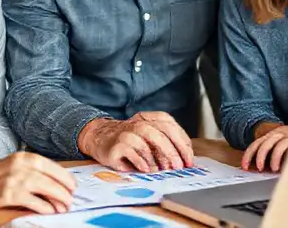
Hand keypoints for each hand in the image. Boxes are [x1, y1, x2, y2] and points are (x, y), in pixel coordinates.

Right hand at [0, 152, 75, 213]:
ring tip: (64, 206)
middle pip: (52, 178)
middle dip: (65, 191)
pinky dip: (45, 207)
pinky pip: (34, 202)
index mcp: (27, 157)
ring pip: (46, 189)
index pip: (54, 167)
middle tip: (71, 199)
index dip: (66, 178)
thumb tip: (58, 185)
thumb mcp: (17, 166)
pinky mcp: (9, 194)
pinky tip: (50, 211)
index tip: (73, 187)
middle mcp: (23, 166)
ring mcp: (16, 179)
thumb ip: (35, 172)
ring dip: (59, 199)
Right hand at [78, 112, 193, 172]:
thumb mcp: (146, 135)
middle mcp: (139, 123)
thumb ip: (163, 142)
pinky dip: (142, 162)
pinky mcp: (116, 145)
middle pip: (162, 133)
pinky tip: (147, 169)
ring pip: (148, 142)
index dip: (182, 142)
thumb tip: (182, 159)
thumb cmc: (129, 139)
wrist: (99, 137)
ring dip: (159, 158)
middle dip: (174, 151)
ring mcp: (127, 133)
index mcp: (149, 118)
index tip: (189, 158)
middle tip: (179, 166)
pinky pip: (132, 152)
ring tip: (164, 170)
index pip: (170, 126)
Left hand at [242, 125, 287, 171]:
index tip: (244, 166)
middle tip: (256, 169)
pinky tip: (279, 166)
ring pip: (272, 143)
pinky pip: (284, 146)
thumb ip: (275, 157)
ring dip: (267, 157)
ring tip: (269, 169)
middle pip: (262, 142)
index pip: (257, 143)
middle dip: (256, 156)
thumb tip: (261, 169)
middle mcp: (280, 132)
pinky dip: (278, 157)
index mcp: (275, 135)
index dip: (249, 155)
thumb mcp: (287, 150)